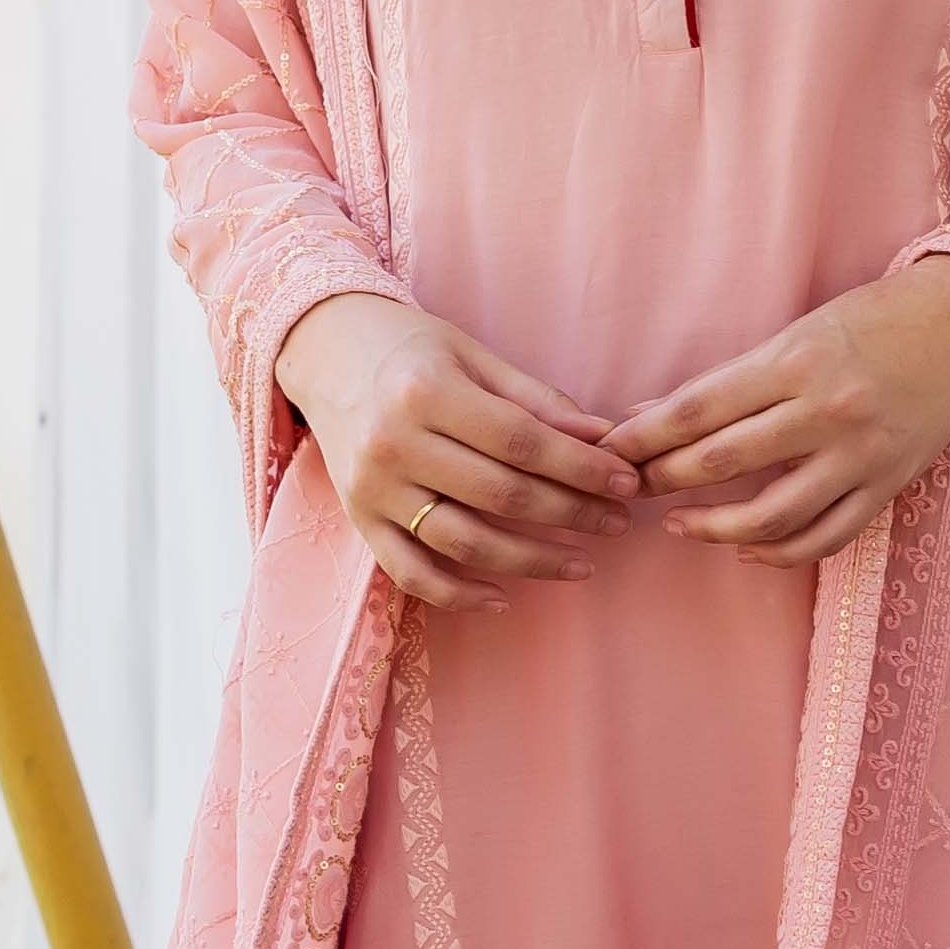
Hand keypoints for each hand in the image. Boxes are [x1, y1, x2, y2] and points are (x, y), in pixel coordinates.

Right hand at [275, 290, 637, 609]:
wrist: (323, 351)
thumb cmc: (409, 349)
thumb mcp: (472, 355)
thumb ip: (536, 400)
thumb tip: (602, 440)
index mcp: (426, 392)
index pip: (521, 442)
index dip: (580, 468)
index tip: (626, 481)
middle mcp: (394, 443)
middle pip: (500, 495)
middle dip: (571, 513)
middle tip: (617, 521)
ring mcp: (372, 488)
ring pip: (463, 542)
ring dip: (531, 561)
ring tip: (583, 563)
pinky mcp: (359, 519)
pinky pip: (411, 572)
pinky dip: (457, 595)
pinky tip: (503, 599)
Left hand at [605, 256, 949, 566]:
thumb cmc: (872, 319)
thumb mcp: (797, 332)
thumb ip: (728, 380)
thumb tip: (648, 413)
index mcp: (796, 361)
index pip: (698, 409)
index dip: (643, 437)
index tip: (607, 452)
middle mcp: (826, 410)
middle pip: (722, 461)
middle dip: (663, 479)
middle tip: (628, 488)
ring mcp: (860, 455)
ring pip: (770, 515)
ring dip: (713, 528)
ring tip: (679, 525)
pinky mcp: (887, 486)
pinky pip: (824, 537)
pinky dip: (778, 552)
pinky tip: (746, 549)